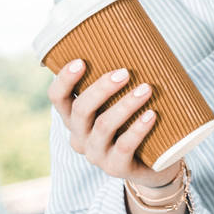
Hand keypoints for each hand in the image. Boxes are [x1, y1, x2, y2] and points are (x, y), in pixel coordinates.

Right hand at [48, 60, 175, 189]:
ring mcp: (96, 155)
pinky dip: (138, 128)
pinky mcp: (116, 168)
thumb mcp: (122, 106)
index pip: (57, 98)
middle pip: (81, 110)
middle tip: (125, 72)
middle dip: (101, 89)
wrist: (156, 166)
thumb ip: (120, 85)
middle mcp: (80, 137)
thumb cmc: (137, 126)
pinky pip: (124, 146)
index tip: (80, 61)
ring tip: (146, 89)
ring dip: (125, 105)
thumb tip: (137, 46)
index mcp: (75, 119)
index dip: (64, 80)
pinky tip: (151, 115)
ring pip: (103, 126)